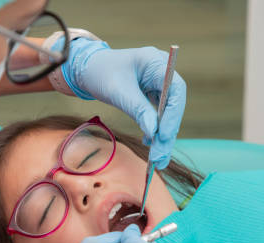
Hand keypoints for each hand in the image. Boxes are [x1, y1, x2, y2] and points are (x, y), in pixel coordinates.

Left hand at [60, 38, 185, 169]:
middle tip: (160, 157)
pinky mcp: (153, 94)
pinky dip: (155, 130)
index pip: (176, 89)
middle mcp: (162, 71)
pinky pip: (159, 114)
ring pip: (168, 113)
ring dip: (163, 136)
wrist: (87, 69)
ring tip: (158, 159)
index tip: (163, 137)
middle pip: (174, 105)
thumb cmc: (100, 73)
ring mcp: (159, 83)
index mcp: (155, 62)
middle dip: (167, 132)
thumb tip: (154, 133)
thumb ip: (138, 110)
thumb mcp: (118, 92)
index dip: (173, 115)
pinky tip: (149, 143)